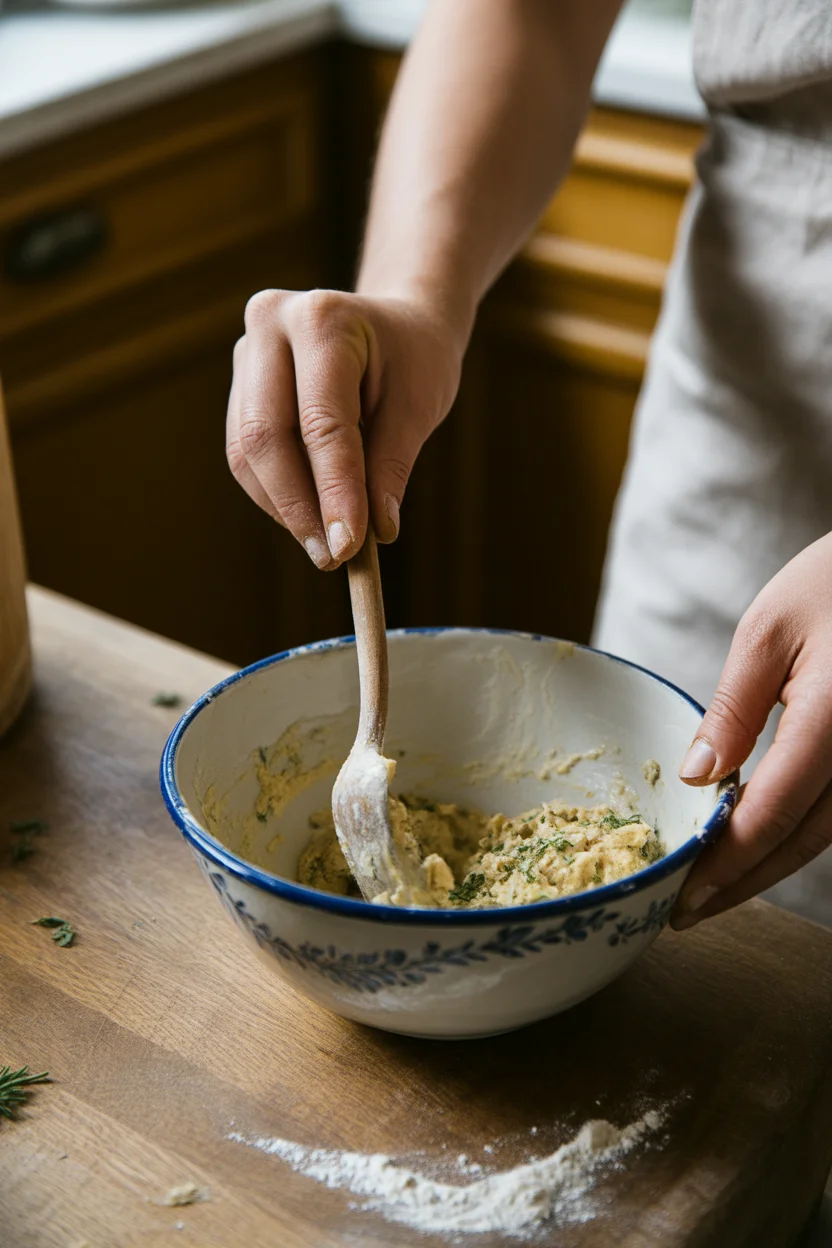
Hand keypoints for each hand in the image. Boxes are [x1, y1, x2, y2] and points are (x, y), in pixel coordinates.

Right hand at [226, 289, 462, 567]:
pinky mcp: (240, 384)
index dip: (334, 490)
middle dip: (298, 507)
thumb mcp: (419, 406)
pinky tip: (309, 515)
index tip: (350, 546)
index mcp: (322, 320)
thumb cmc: (414, 359)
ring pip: (246, 451)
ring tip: (326, 543)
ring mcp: (247, 352)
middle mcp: (270, 325)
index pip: (322, 422)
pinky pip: (244, 452)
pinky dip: (276, 493)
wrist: (396, 324)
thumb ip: (391, 467)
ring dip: (284, 507)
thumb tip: (375, 533)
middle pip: (265, 436)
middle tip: (333, 556)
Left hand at [672, 532, 831, 928]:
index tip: (683, 895)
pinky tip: (756, 846)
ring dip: (768, 868)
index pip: (774, 812)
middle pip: (802, 841)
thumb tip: (700, 779)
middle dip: (743, 884)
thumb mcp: (767, 630)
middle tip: (687, 913)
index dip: (726, 862)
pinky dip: (795, 836)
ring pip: (824, 836)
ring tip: (714, 891)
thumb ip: (734, 709)